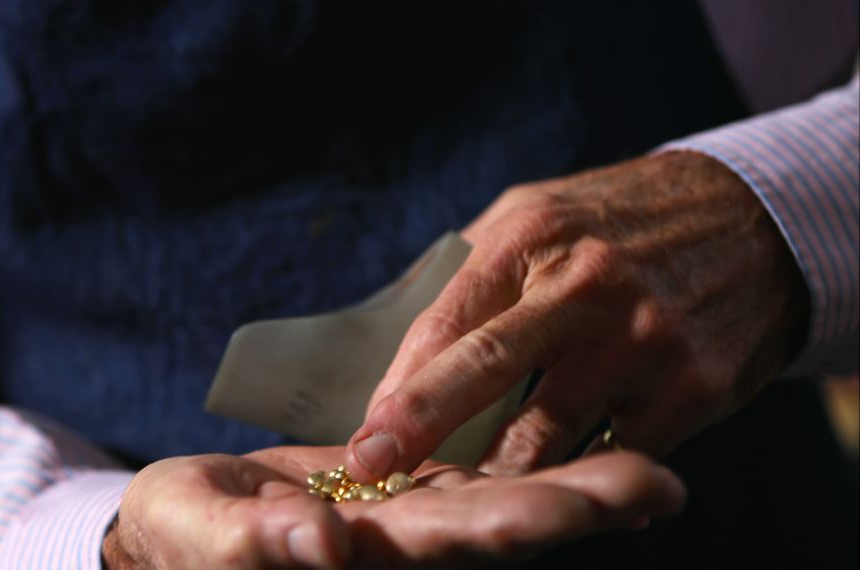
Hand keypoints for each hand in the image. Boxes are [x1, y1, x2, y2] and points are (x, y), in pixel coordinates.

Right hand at [102, 446, 684, 568]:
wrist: (184, 521)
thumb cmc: (179, 537)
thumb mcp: (202, 537)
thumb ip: (258, 546)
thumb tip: (326, 546)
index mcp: (365, 559)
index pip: (454, 542)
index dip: (518, 521)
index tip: (586, 506)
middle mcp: (403, 545)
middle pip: (502, 521)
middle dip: (578, 503)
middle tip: (660, 485)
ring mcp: (408, 515)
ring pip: (500, 491)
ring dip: (574, 479)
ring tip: (654, 470)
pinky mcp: (401, 483)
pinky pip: (470, 465)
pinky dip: (522, 450)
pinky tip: (575, 432)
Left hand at [345, 151, 807, 480]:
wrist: (754, 221)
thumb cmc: (619, 223)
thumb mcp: (538, 215)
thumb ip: (473, 273)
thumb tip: (401, 346)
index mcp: (533, 237)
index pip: (446, 322)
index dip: (400, 387)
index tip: (365, 433)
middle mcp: (586, 288)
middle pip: (484, 372)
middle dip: (420, 429)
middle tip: (372, 468)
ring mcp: (642, 342)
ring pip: (544, 436)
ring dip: (495, 472)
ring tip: (463, 493)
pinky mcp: (690, 390)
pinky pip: (611, 454)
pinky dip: (578, 476)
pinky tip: (560, 487)